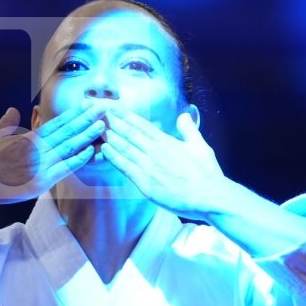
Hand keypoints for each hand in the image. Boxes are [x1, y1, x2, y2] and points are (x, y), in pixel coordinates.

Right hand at [0, 104, 105, 203]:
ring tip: (102, 124)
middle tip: (102, 106)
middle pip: (66, 130)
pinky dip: (77, 159)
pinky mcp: (40, 181)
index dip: (73, 115)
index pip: (56, 124)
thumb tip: (12, 110)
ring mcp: (40, 164)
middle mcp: (37, 148)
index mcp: (28, 139)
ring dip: (86, 135)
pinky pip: (63, 168)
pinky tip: (90, 151)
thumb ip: (6, 124)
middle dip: (85, 118)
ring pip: (68, 146)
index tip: (86, 106)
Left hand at [99, 109, 230, 219]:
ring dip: (110, 137)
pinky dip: (114, 157)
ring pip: (124, 147)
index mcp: (167, 142)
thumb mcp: (200, 145)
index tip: (115, 109)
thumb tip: (183, 116)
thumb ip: (189, 130)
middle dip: (113, 122)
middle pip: (129, 133)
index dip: (127, 116)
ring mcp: (149, 166)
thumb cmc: (207, 173)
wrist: (209, 196)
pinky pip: (125, 167)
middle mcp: (155, 151)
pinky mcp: (145, 182)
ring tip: (97, 128)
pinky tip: (104, 149)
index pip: (143, 125)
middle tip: (99, 113)